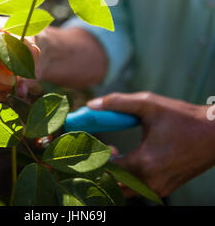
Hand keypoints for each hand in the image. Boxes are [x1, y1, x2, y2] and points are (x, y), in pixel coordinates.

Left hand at [87, 92, 214, 197]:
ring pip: (124, 190)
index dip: (98, 155)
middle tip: (110, 148)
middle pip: (112, 183)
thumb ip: (117, 103)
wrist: (213, 134)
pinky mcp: (164, 189)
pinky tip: (132, 159)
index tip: (101, 141)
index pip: (105, 169)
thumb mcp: (149, 104)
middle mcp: (150, 181)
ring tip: (119, 154)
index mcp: (144, 163)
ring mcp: (158, 188)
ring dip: (115, 175)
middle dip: (103, 166)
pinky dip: (128, 179)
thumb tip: (91, 105)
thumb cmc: (182, 117)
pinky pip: (137, 190)